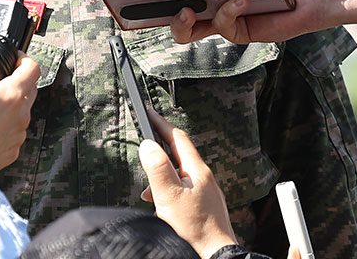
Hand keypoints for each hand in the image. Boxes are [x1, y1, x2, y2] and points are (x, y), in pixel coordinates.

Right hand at [0, 43, 40, 180]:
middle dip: (17, 79)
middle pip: (29, 88)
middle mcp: (21, 113)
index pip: (33, 67)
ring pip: (22, 110)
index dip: (24, 59)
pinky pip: (14, 130)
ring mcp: (18, 133)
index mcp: (11, 94)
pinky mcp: (12, 149)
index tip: (12, 59)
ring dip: (10, 103)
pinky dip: (4, 125)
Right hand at [138, 110, 237, 258]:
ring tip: (150, 192)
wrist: (213, 253)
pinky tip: (162, 207)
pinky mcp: (203, 205)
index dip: (161, 124)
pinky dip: (168, 192)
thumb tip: (148, 145)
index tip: (148, 112)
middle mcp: (204, 177)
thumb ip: (157, 168)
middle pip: (178, 155)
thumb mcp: (168, 195)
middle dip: (158, 153)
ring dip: (161, 178)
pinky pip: (182, 190)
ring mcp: (205, 192)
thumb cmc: (194, 228)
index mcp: (197, 170)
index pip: (178, 138)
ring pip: (179, 175)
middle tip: (143, 151)